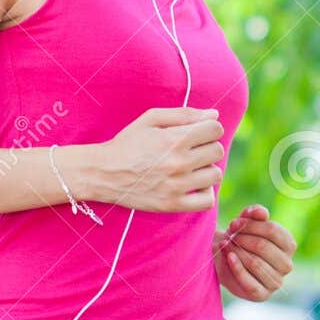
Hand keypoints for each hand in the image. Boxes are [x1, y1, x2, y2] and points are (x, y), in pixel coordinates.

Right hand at [90, 106, 225, 212]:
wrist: (103, 173)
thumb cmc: (128, 143)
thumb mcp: (150, 120)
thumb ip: (184, 114)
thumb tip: (214, 114)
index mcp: (174, 139)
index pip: (215, 129)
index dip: (208, 128)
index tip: (197, 132)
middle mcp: (179, 162)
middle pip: (216, 150)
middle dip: (206, 146)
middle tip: (190, 150)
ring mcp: (177, 186)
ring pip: (215, 174)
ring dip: (206, 168)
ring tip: (190, 167)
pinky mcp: (173, 204)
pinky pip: (207, 200)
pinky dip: (204, 192)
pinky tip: (192, 185)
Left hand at [214, 205, 296, 300]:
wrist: (226, 261)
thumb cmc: (241, 238)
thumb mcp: (247, 222)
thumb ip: (255, 213)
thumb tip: (260, 212)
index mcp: (289, 245)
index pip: (272, 230)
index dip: (251, 225)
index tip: (234, 223)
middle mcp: (287, 264)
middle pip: (263, 246)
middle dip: (241, 238)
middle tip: (228, 235)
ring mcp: (277, 281)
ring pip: (255, 263)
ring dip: (236, 251)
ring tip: (225, 245)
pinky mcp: (262, 295)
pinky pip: (250, 282)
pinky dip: (237, 268)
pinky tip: (229, 257)